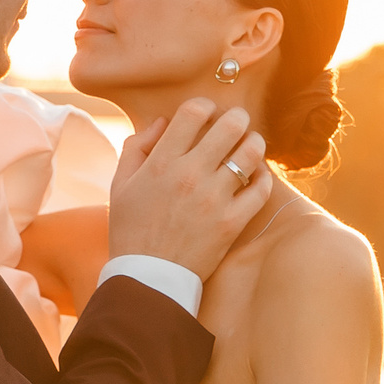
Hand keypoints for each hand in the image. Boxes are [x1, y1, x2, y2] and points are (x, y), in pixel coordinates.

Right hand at [106, 98, 272, 280]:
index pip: (193, 112)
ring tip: (249, 146)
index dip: (204, 105)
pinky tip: (255, 176)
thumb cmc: (132, 229)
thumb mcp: (121, 184)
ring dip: (253, 143)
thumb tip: (163, 122)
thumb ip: (138, 146)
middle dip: (237, 117)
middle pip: (230, 125)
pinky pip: (261, 189)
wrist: (148, 278)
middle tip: (237, 123)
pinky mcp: (232, 222)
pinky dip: (263, 177)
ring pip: (251, 152)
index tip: (207, 113)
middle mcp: (190, 175)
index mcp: (161, 162)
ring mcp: (214, 199)